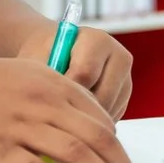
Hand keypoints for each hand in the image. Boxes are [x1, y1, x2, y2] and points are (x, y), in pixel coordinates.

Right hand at [0, 56, 126, 162]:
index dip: (117, 144)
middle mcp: (43, 103)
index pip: (101, 116)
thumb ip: (64, 97)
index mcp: (55, 84)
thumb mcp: (32, 75)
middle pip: (95, 137)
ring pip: (73, 154)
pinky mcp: (0, 149)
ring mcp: (21, 126)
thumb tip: (97, 130)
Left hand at [18, 22, 132, 117]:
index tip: (46, 101)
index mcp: (97, 40)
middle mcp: (119, 56)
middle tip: (52, 116)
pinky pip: (111, 117)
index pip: (85, 73)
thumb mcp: (37, 57)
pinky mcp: (125, 97)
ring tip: (60, 115)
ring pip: (107, 110)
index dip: (64, 91)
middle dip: (75, 109)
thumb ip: (42, 73)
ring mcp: (126, 78)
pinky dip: (92, 122)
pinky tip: (73, 116)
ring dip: (84, 118)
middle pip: (102, 95)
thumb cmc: (44, 54)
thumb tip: (46, 98)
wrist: (57, 52)